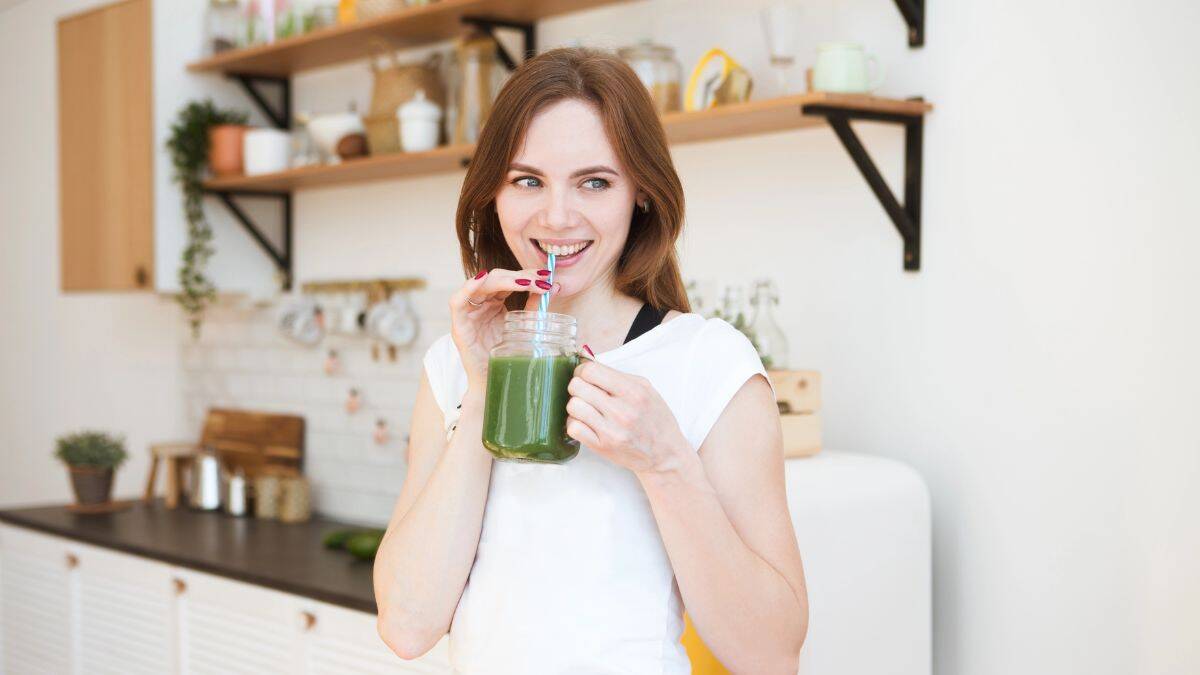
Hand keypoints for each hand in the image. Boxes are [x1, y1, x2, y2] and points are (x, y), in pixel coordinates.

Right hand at [450, 267, 558, 390]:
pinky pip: (457, 301)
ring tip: (524, 282)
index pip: (509, 280)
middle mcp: (481, 304)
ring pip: (481, 285)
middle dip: (519, 276)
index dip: (527, 275)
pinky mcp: (459, 326)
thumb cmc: (507, 357)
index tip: (546, 277)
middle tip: (540, 280)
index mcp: (495, 302)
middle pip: (497, 278)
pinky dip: (468, 288)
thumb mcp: (524, 328)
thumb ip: (534, 308)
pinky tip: (482, 279)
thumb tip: (554, 287)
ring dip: (503, 280)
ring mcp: (469, 313)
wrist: (494, 383)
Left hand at [565, 360, 690, 474]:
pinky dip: (575, 423)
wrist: (665, 453)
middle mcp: (622, 411)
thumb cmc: (655, 419)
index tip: (586, 376)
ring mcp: (611, 430)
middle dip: (578, 387)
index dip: (582, 371)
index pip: (591, 371)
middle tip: (586, 392)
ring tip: (587, 409)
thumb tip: (587, 360)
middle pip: (577, 386)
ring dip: (576, 406)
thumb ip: (618, 375)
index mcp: (633, 391)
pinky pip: (573, 428)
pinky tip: (586, 423)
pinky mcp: (602, 447)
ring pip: (573, 406)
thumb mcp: (646, 389)